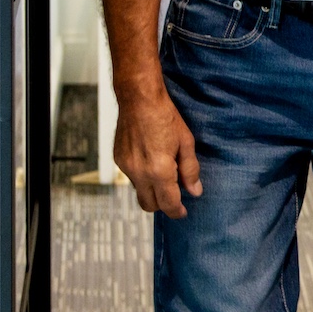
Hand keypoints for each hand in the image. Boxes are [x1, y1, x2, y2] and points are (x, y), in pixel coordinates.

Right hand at [114, 83, 201, 218]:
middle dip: (163, 205)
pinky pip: (131, 177)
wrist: (139, 99)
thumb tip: (194, 191)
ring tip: (164, 172)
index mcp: (159, 170)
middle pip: (149, 205)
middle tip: (175, 196)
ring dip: (152, 189)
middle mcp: (139, 173)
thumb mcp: (186, 142)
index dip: (177, 211)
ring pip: (139, 191)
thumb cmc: (165, 117)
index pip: (168, 203)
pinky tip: (150, 160)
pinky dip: (142, 176)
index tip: (183, 212)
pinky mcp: (118, 159)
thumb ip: (190, 169)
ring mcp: (126, 167)